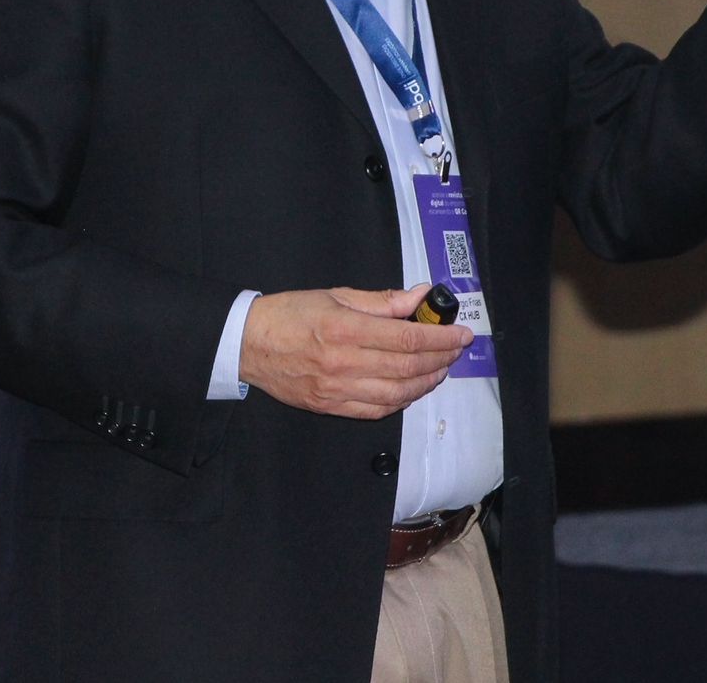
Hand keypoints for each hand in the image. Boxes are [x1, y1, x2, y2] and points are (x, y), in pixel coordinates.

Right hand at [239, 284, 472, 419]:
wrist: (247, 344)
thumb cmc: (289, 314)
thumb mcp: (335, 295)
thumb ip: (381, 300)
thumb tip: (419, 297)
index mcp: (344, 328)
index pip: (405, 338)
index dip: (439, 337)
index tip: (459, 333)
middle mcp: (342, 362)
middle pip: (407, 367)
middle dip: (440, 359)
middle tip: (456, 350)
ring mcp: (336, 389)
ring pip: (396, 393)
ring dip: (425, 382)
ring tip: (440, 369)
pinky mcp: (330, 407)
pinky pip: (376, 410)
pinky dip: (401, 401)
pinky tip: (412, 388)